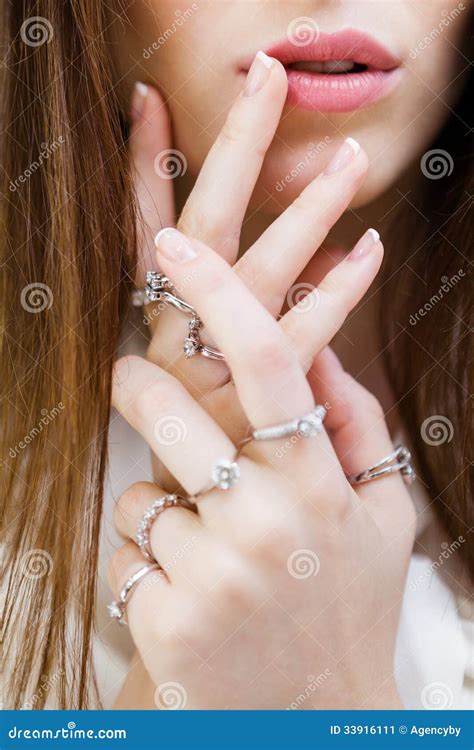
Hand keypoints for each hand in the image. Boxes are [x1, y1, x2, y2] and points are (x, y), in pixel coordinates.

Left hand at [109, 228, 415, 708]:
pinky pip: (128, 551)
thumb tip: (323, 354)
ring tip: (201, 547)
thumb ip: (360, 428)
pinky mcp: (167, 617)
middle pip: (172, 408)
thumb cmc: (348, 607)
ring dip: (160, 504)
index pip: (271, 362)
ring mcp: (214, 571)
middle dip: (138, 384)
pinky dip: (147, 560)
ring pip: (143, 492)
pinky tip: (189, 594)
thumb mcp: (383, 519)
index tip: (174, 247)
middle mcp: (266, 519)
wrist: (315, 721)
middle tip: (131, 377)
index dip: (218, 293)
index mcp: (319, 484)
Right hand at [129, 54, 375, 488]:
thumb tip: (303, 255)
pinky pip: (305, 331)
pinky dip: (338, 288)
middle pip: (208, 220)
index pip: (148, 224)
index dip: (145, 163)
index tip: (149, 100)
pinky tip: (367, 249)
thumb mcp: (195, 373)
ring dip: (307, 207)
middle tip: (269, 77)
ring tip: (348, 158)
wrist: (201, 530)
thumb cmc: (202, 444)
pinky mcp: (258, 395)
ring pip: (264, 265)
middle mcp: (182, 328)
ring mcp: (220, 360)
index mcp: (163, 317)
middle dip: (236, 145)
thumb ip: (228, 314)